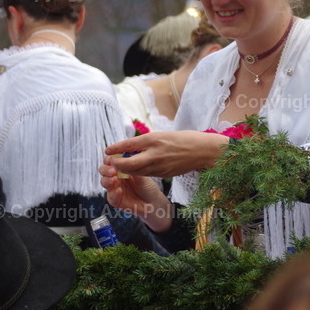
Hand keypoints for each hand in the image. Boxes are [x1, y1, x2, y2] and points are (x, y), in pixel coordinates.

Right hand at [99, 156, 172, 231]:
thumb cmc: (147, 186)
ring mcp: (114, 188)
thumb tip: (124, 159)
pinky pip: (111, 196)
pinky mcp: (115, 200)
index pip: (109, 161)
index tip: (111, 159)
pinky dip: (114, 193)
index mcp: (120, 168)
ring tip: (114, 179)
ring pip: (104, 182)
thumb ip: (132, 167)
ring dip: (107, 180)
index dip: (108, 159)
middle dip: (106, 169)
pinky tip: (119, 190)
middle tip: (112, 170)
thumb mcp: (142, 173)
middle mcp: (115, 177)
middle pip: (103, 170)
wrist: (152, 201)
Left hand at [104, 131, 230, 178]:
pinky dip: (139, 172)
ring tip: (120, 166)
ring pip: (137, 171)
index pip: (129, 145)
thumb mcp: (162, 135)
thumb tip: (130, 147)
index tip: (107, 151)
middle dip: (118, 164)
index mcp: (154, 140)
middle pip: (130, 163)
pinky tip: (136, 169)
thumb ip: (146, 142)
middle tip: (111, 162)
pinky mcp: (164, 174)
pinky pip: (147, 174)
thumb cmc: (184, 139)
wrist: (202, 151)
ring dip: (126, 170)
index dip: (116, 148)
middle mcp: (155, 154)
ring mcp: (160, 166)